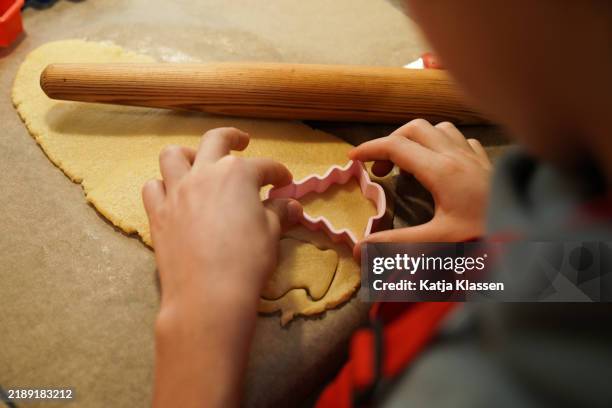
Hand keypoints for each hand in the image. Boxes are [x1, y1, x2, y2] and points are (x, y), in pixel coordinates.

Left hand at [142, 127, 301, 407]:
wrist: (208, 294)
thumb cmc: (248, 261)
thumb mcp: (272, 235)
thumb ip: (279, 214)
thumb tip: (291, 206)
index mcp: (238, 174)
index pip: (265, 167)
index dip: (279, 174)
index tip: (285, 184)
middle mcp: (204, 173)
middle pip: (216, 141)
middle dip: (233, 138)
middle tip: (242, 142)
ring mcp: (176, 191)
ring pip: (174, 156)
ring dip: (189, 154)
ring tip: (198, 162)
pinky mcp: (157, 214)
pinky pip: (152, 187)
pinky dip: (163, 186)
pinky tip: (173, 195)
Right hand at [349, 119, 491, 255]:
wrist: (536, 237)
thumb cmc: (488, 239)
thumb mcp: (438, 244)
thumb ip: (397, 244)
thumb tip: (359, 249)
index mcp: (441, 171)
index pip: (396, 146)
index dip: (370, 148)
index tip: (352, 158)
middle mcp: (457, 156)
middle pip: (415, 128)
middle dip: (391, 140)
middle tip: (381, 167)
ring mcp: (475, 157)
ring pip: (439, 129)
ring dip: (418, 139)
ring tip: (408, 162)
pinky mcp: (488, 163)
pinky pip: (462, 140)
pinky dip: (444, 145)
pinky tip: (442, 163)